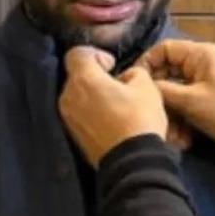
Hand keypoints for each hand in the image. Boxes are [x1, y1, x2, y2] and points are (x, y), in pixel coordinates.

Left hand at [58, 47, 169, 166]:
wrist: (132, 161)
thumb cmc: (139, 119)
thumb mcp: (147, 86)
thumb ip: (134, 72)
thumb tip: (126, 78)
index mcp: (83, 80)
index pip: (77, 53)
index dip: (95, 54)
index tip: (112, 66)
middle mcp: (68, 96)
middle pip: (76, 76)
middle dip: (94, 76)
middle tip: (116, 85)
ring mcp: (67, 118)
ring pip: (76, 96)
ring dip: (92, 95)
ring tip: (114, 104)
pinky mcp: (72, 135)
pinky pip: (79, 114)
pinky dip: (90, 112)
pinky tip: (109, 120)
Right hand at [140, 40, 214, 160]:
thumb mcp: (190, 100)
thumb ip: (161, 89)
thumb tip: (141, 84)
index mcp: (202, 54)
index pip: (165, 49)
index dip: (148, 64)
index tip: (136, 84)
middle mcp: (202, 64)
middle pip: (168, 72)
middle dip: (160, 96)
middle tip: (152, 113)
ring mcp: (205, 83)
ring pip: (175, 92)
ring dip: (171, 114)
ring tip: (172, 135)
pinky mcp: (207, 101)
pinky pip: (185, 104)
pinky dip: (182, 120)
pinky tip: (183, 139)